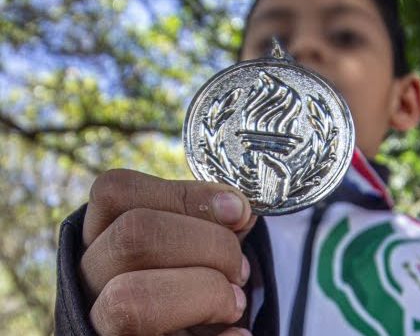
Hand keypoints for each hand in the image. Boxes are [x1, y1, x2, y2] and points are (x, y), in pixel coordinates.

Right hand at [80, 169, 255, 335]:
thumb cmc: (187, 293)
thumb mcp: (193, 249)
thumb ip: (210, 224)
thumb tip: (239, 208)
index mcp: (100, 239)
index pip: (116, 191)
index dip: (184, 194)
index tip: (239, 211)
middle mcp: (87, 279)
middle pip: (133, 234)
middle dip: (210, 244)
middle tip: (241, 269)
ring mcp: (97, 325)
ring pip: (129, 297)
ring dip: (206, 293)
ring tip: (235, 304)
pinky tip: (238, 334)